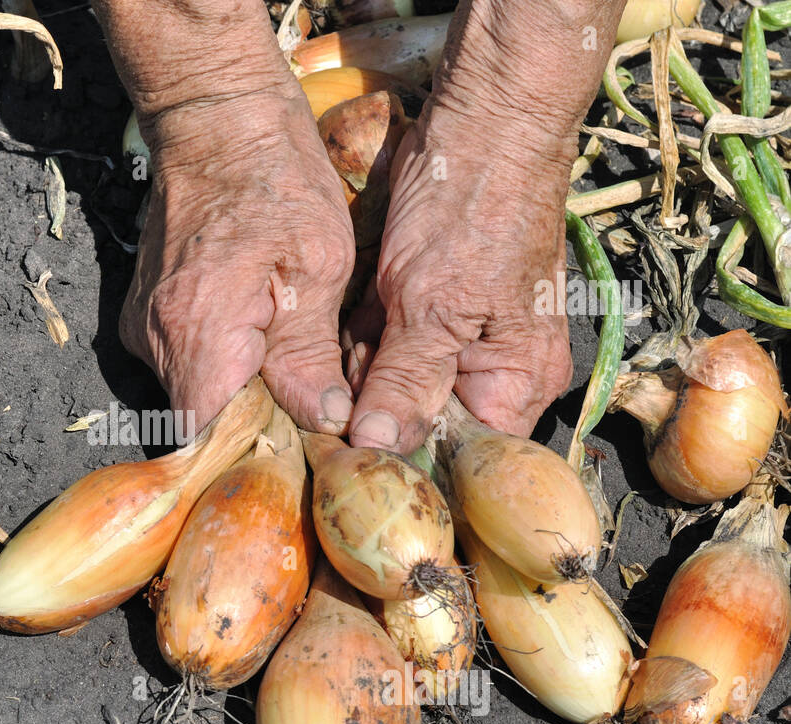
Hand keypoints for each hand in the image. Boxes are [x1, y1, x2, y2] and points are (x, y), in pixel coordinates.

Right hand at [121, 85, 356, 434]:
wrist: (215, 118)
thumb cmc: (275, 178)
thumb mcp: (318, 266)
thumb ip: (312, 355)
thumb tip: (324, 421)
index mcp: (196, 331)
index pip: (205, 434)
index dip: (254, 442)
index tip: (298, 433)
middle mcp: (154, 338)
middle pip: (203, 417)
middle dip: (257, 417)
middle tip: (312, 392)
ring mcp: (142, 326)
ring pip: (196, 390)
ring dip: (243, 386)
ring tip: (290, 350)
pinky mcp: (145, 313)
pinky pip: (186, 360)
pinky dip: (225, 359)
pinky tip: (261, 328)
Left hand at [339, 0, 624, 452]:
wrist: (482, 124)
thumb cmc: (476, 213)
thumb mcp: (435, 308)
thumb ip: (405, 383)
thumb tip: (377, 447)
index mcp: (514, 385)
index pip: (459, 456)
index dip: (406, 457)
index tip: (353, 452)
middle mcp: (489, 372)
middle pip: (419, 422)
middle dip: (375, 403)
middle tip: (350, 372)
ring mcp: (454, 339)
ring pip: (390, 383)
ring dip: (361, 364)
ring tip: (362, 323)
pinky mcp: (422, 309)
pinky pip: (381, 345)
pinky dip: (359, 334)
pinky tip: (353, 312)